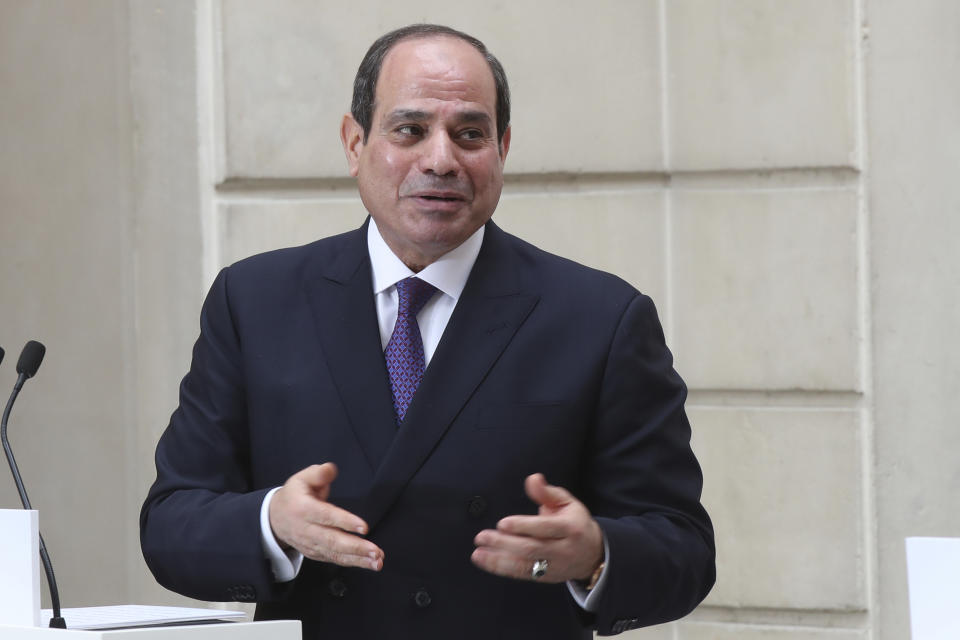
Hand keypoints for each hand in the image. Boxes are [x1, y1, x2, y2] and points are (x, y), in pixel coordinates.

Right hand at [269, 463, 383, 570]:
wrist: (275, 518)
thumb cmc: (294, 495)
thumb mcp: (301, 478)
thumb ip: (318, 473)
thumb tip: (331, 469)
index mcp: (303, 508)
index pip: (326, 516)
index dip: (345, 522)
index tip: (364, 527)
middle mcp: (306, 529)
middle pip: (332, 540)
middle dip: (355, 547)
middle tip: (376, 551)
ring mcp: (310, 544)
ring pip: (335, 553)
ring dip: (358, 559)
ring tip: (377, 561)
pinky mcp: (315, 553)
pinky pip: (334, 559)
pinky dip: (352, 563)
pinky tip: (369, 563)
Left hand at [471, 473, 602, 582]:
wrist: (593, 554)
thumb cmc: (575, 522)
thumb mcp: (567, 502)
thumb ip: (547, 492)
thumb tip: (532, 478)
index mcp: (570, 528)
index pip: (545, 528)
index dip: (523, 526)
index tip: (502, 523)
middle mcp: (563, 549)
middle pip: (532, 549)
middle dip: (504, 544)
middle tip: (482, 536)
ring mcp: (554, 566)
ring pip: (525, 566)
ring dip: (498, 561)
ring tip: (478, 553)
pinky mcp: (546, 577)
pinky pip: (522, 574)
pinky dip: (502, 568)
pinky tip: (485, 560)